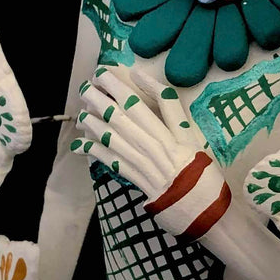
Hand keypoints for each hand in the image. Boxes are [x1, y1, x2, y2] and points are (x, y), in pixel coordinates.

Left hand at [73, 64, 230, 238]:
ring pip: (109, 137)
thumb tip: (148, 83)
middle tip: (84, 88)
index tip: (103, 73)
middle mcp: (148, 144)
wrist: (199, 205)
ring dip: (92, 124)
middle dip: (98, 100)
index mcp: (165, 132)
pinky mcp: (132, 177)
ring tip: (81, 114)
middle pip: (118, 117)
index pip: (136, 103)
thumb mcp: (191, 134)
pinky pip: (108, 161)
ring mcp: (138, 161)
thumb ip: (171, 110)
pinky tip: (80, 145)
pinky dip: (93, 151)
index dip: (117, 86)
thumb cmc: (199, 167)